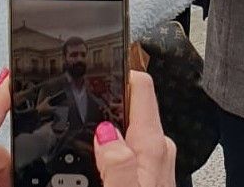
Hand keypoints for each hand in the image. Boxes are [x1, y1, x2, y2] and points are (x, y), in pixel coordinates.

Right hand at [93, 72, 175, 186]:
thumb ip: (116, 163)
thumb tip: (105, 132)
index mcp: (153, 146)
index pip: (142, 88)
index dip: (120, 73)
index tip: (99, 69)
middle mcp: (159, 150)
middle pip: (134, 106)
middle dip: (110, 101)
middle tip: (84, 99)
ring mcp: (156, 162)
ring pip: (131, 127)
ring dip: (111, 123)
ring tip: (87, 124)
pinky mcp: (150, 174)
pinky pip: (130, 147)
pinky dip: (115, 144)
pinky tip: (100, 154)